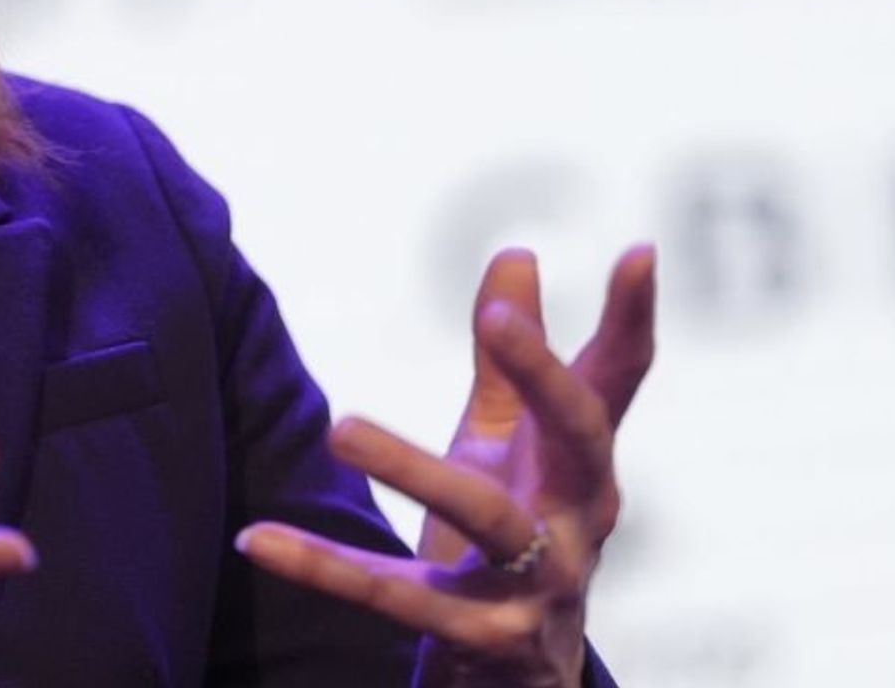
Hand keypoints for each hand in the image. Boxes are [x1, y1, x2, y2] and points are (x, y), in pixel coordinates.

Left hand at [236, 245, 655, 687]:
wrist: (518, 682)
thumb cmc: (515, 540)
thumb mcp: (511, 449)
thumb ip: (509, 361)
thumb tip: (516, 252)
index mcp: (583, 464)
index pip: (617, 381)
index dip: (632, 317)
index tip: (637, 250)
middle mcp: (578, 520)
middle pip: (579, 439)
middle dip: (544, 377)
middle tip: (496, 322)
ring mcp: (537, 586)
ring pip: (486, 518)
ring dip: (413, 468)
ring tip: (341, 426)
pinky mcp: (480, 640)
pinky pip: (396, 600)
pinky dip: (324, 569)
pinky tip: (257, 539)